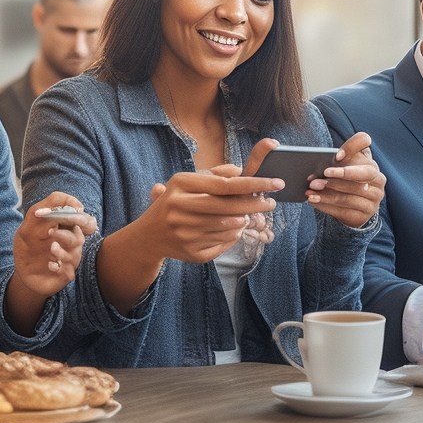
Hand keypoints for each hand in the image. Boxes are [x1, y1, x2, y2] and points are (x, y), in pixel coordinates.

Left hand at [12, 192, 96, 297]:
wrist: (24, 272)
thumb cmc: (28, 246)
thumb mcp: (27, 228)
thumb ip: (35, 214)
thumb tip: (43, 209)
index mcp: (64, 226)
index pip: (75, 211)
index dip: (68, 205)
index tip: (53, 211)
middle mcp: (71, 241)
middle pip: (79, 232)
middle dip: (68, 230)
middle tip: (51, 230)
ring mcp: (70, 258)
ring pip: (75, 251)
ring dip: (62, 249)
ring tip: (51, 247)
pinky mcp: (66, 274)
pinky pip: (68, 270)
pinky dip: (59, 267)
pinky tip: (50, 265)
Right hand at [135, 163, 280, 265]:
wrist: (147, 237)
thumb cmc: (173, 203)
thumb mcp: (185, 183)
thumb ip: (213, 175)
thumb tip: (240, 171)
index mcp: (179, 185)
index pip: (224, 185)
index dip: (253, 184)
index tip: (275, 182)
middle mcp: (179, 208)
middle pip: (229, 207)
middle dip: (255, 204)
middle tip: (271, 202)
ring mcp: (184, 232)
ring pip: (229, 227)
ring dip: (244, 220)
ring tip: (248, 215)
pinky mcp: (190, 252)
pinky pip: (223, 243)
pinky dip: (233, 236)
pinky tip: (232, 229)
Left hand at [307, 132, 384, 227]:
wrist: (352, 208)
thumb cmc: (342, 182)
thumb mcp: (339, 169)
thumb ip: (332, 162)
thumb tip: (315, 161)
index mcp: (368, 160)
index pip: (364, 142)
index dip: (352, 148)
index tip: (337, 156)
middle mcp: (377, 179)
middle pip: (363, 173)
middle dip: (340, 174)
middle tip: (321, 175)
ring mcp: (374, 198)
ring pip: (351, 195)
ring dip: (327, 193)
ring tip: (310, 190)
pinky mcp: (365, 214)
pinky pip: (345, 210)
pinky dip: (326, 205)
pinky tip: (313, 200)